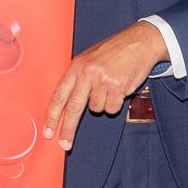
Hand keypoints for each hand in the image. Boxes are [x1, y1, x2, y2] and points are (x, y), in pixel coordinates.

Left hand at [42, 21, 167, 147]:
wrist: (139, 42)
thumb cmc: (114, 51)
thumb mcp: (89, 59)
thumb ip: (77, 78)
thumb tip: (65, 103)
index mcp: (76, 67)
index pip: (59, 96)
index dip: (52, 116)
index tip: (49, 131)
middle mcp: (87, 74)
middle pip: (73, 108)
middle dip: (68, 130)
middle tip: (64, 145)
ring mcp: (103, 81)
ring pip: (96, 109)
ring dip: (103, 103)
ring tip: (110, 87)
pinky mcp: (118, 87)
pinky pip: (112, 108)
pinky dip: (116, 103)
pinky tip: (119, 88)